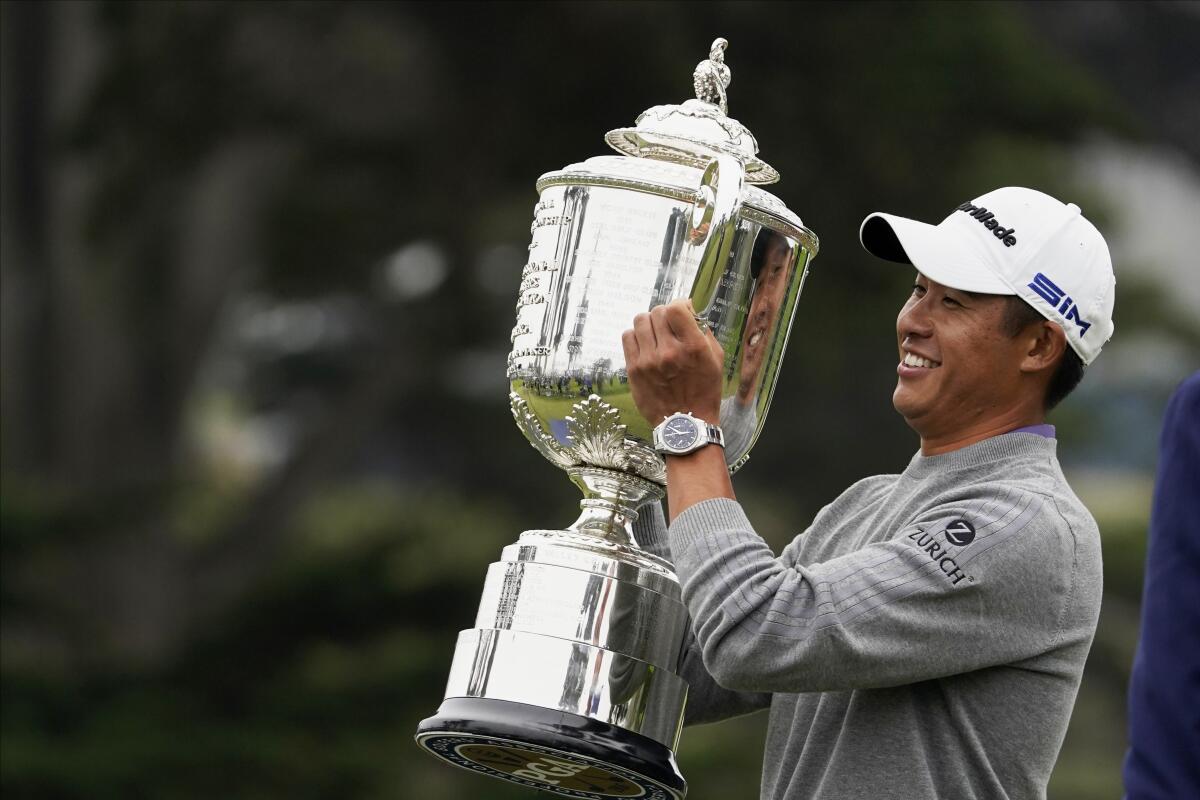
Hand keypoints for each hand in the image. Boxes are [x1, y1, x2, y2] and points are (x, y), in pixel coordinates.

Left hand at [621, 299, 724, 425]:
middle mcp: (669, 352)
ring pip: (640, 321)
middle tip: (669, 327)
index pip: (676, 308)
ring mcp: (649, 361)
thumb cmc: (703, 391)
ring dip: (649, 324)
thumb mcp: (716, 361)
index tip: (682, 311)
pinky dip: (636, 336)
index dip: (678, 304)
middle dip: (664, 315)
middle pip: (657, 312)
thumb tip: (689, 311)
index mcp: (693, 348)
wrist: (685, 425)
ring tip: (656, 335)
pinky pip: (627, 337)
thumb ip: (704, 333)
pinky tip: (645, 345)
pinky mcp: (634, 370)